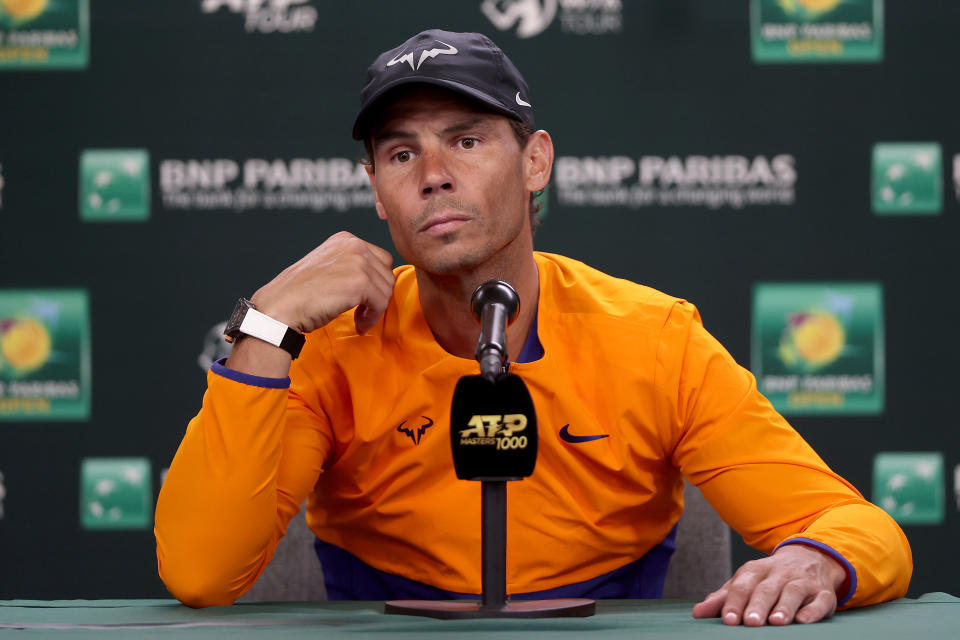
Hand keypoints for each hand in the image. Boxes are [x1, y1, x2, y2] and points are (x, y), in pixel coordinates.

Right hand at [252, 231, 395, 334]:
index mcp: (345, 239)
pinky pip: (381, 303)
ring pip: (387, 289)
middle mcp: (353, 244)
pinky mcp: (360, 282)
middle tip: (363, 312)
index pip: (380, 259)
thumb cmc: (299, 294)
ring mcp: (358, 261)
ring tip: (359, 319)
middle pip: (387, 273)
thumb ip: (351, 266)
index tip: (363, 299)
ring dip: (375, 309)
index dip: (375, 282)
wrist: (280, 307)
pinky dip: (372, 318)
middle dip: (378, 295)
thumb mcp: (329, 268)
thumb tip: (379, 281)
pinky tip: (358, 325)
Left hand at [692, 544, 846, 625]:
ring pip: (793, 592)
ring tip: (776, 622)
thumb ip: (723, 598)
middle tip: (751, 623)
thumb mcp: (746, 582)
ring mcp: (802, 582)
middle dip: (758, 605)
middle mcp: (779, 574)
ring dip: (784, 607)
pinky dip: (813, 611)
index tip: (728, 620)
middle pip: (766, 589)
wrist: (810, 557)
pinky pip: (821, 600)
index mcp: (756, 570)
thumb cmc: (770, 577)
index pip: (742, 585)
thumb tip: (698, 613)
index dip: (734, 602)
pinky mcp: (824, 593)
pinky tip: (804, 620)